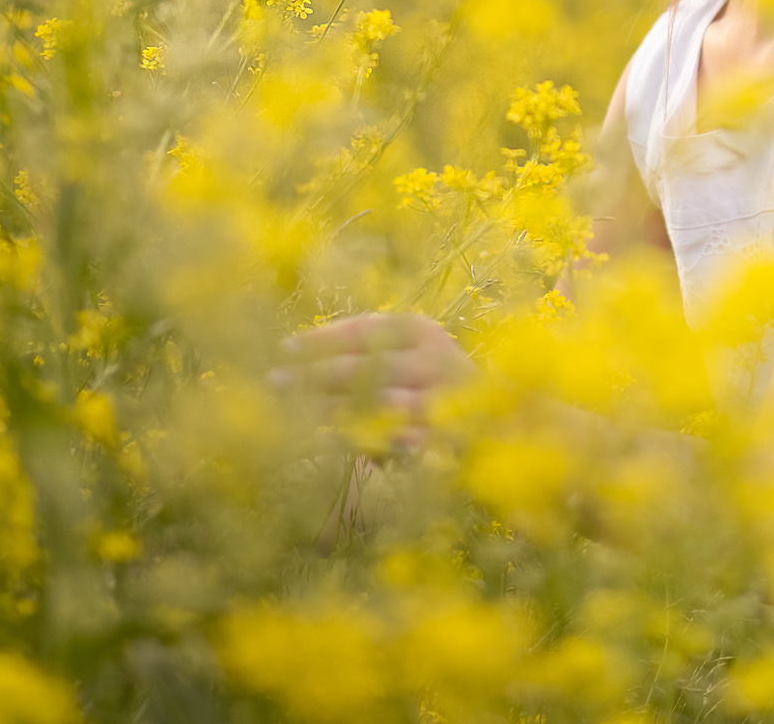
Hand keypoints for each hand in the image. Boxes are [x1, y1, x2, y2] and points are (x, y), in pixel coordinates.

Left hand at [274, 311, 473, 453]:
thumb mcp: (409, 349)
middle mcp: (434, 362)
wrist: (498, 421)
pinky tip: (325, 441)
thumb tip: (299, 353)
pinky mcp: (442, 441)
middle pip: (365, 366)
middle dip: (316, 374)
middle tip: (275, 381)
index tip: (284, 348)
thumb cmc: (435, 379)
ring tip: (292, 412)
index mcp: (423, 332)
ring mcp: (440, 403)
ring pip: (375, 404)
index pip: (364, 330)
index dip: (322, 339)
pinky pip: (390, 442)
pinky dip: (356, 441)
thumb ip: (366, 347)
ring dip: (330, 409)